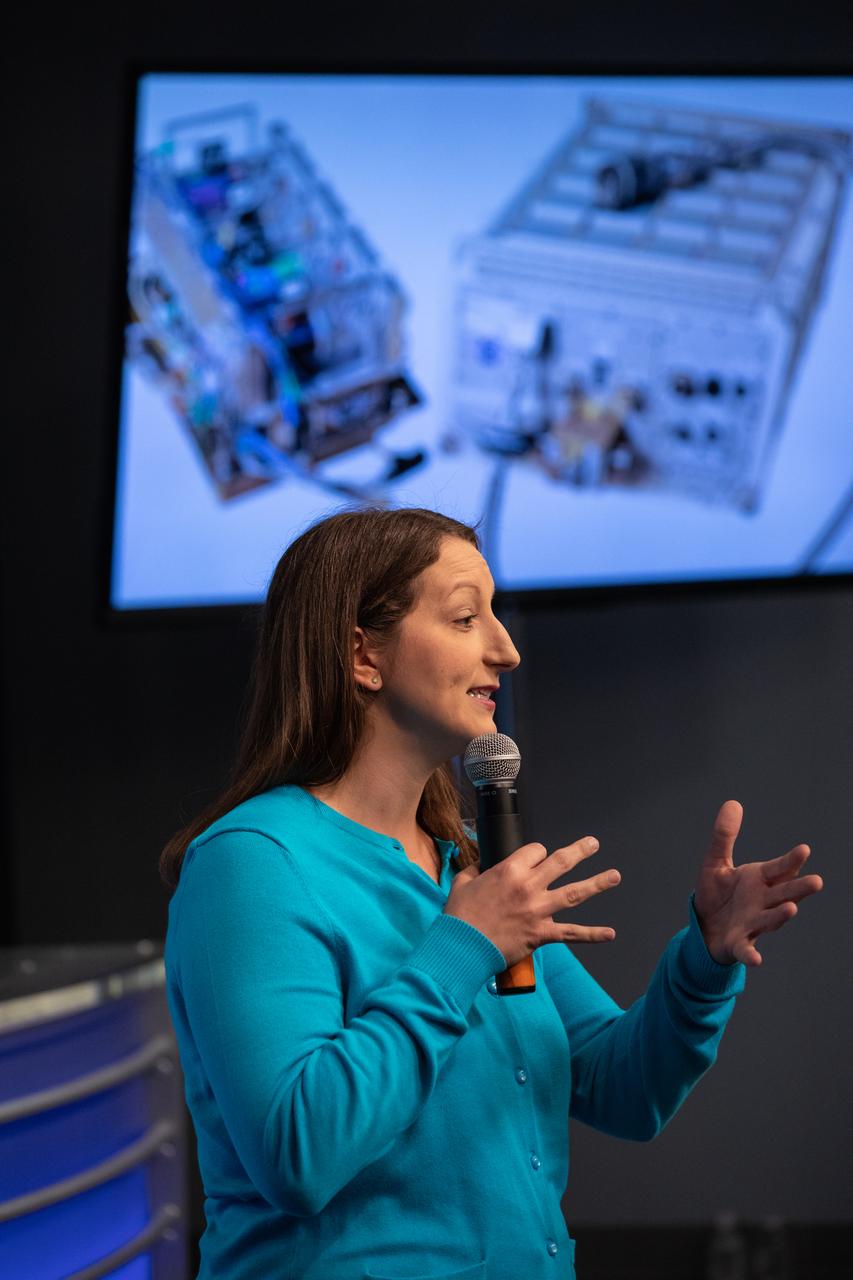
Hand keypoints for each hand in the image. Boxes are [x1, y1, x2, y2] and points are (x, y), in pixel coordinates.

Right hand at [444, 837, 620, 967]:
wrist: (462, 946)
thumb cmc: (460, 914)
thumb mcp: (463, 882)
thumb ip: (476, 869)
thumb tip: (482, 866)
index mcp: (510, 871)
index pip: (536, 851)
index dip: (537, 853)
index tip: (537, 858)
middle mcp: (529, 887)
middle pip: (561, 862)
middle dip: (580, 851)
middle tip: (594, 844)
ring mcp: (538, 911)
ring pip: (575, 893)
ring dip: (597, 883)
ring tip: (615, 876)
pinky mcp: (541, 934)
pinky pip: (572, 933)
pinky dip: (592, 934)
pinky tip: (610, 933)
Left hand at [693, 801, 822, 966]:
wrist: (704, 927)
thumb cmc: (717, 894)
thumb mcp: (716, 862)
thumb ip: (724, 836)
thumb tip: (733, 802)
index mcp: (759, 880)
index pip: (778, 869)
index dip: (791, 860)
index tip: (804, 849)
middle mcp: (762, 902)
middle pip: (784, 894)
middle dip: (799, 889)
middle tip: (817, 881)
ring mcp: (752, 924)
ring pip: (770, 920)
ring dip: (781, 916)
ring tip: (792, 909)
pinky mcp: (738, 944)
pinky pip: (746, 950)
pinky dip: (751, 955)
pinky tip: (757, 960)